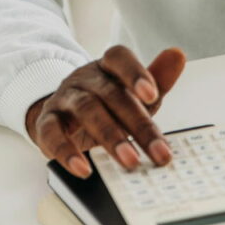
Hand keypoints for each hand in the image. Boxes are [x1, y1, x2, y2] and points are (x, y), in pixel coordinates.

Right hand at [25, 46, 186, 177]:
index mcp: (108, 67)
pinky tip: (84, 169)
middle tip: (157, 151)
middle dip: (137, 124)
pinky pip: (51, 133)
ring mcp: (65, 98)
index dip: (135, 73)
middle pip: (111, 94)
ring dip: (111, 137)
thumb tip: (177, 55)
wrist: (65, 115)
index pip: (119, 58)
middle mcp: (85, 79)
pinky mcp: (46, 121)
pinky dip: (66, 152)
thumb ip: (158, 77)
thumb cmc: (108, 103)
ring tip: (130, 161)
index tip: (152, 95)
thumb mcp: (135, 92)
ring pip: (86, 111)